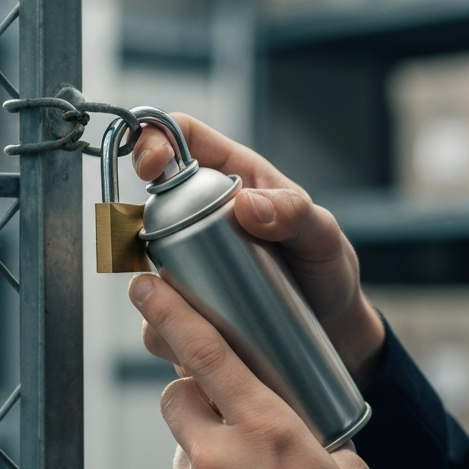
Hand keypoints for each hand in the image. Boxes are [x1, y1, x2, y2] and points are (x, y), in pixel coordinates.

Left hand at [129, 271, 398, 468]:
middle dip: (195, 397)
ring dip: (207, 458)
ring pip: (183, 452)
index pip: (204, 351)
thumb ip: (309, 430)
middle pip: (176, 396)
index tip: (145, 285)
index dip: (169, 310)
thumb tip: (291, 416)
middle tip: (227, 422)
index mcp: (267, 427)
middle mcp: (220, 455)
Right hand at [132, 114, 384, 385]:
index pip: (181, 135)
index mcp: (233, 174)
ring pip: (145, 258)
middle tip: (167, 257)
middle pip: (149, 201)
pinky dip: (162, 321)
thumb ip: (295, 213)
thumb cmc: (327, 270)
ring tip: (196, 306)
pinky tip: (190, 333)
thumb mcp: (323, 238)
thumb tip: (245, 204)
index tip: (150, 166)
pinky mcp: (185, 300)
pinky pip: (155, 308)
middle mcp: (203, 211)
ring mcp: (189, 256)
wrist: (330, 328)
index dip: (154, 138)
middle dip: (138, 223)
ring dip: (153, 284)